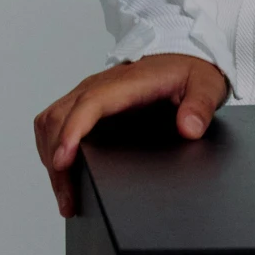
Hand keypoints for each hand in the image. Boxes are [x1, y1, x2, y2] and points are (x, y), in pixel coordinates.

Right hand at [33, 53, 229, 217]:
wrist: (183, 54)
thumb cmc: (189, 70)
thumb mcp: (205, 85)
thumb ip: (200, 106)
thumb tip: (188, 128)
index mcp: (126, 83)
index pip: (88, 105)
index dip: (71, 133)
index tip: (63, 161)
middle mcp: (99, 86)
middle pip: (60, 117)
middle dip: (56, 160)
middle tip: (68, 200)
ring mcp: (89, 93)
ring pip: (51, 119)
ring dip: (49, 156)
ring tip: (64, 195)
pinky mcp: (86, 101)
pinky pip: (56, 120)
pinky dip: (51, 146)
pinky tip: (62, 172)